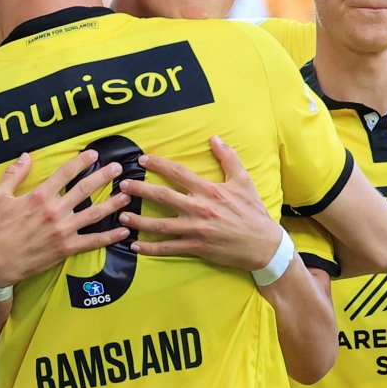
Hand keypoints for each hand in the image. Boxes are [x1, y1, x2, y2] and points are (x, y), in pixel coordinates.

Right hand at [0, 151, 129, 287]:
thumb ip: (13, 175)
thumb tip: (25, 156)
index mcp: (39, 196)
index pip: (65, 173)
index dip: (81, 161)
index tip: (95, 154)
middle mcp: (55, 211)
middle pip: (85, 189)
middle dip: (104, 176)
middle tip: (118, 168)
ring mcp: (63, 230)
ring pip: (94, 213)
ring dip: (113, 203)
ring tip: (128, 195)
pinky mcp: (67, 247)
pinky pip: (93, 241)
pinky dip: (110, 236)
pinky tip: (124, 231)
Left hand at [117, 135, 281, 269]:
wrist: (264, 245)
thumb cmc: (254, 212)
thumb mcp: (244, 182)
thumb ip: (229, 158)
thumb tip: (215, 138)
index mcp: (210, 190)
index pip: (178, 173)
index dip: (159, 164)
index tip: (143, 159)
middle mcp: (200, 208)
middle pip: (163, 196)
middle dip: (140, 189)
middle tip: (122, 185)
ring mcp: (196, 230)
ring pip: (160, 224)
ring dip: (138, 220)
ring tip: (122, 214)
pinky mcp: (196, 247)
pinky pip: (168, 248)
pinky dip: (150, 248)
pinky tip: (134, 245)